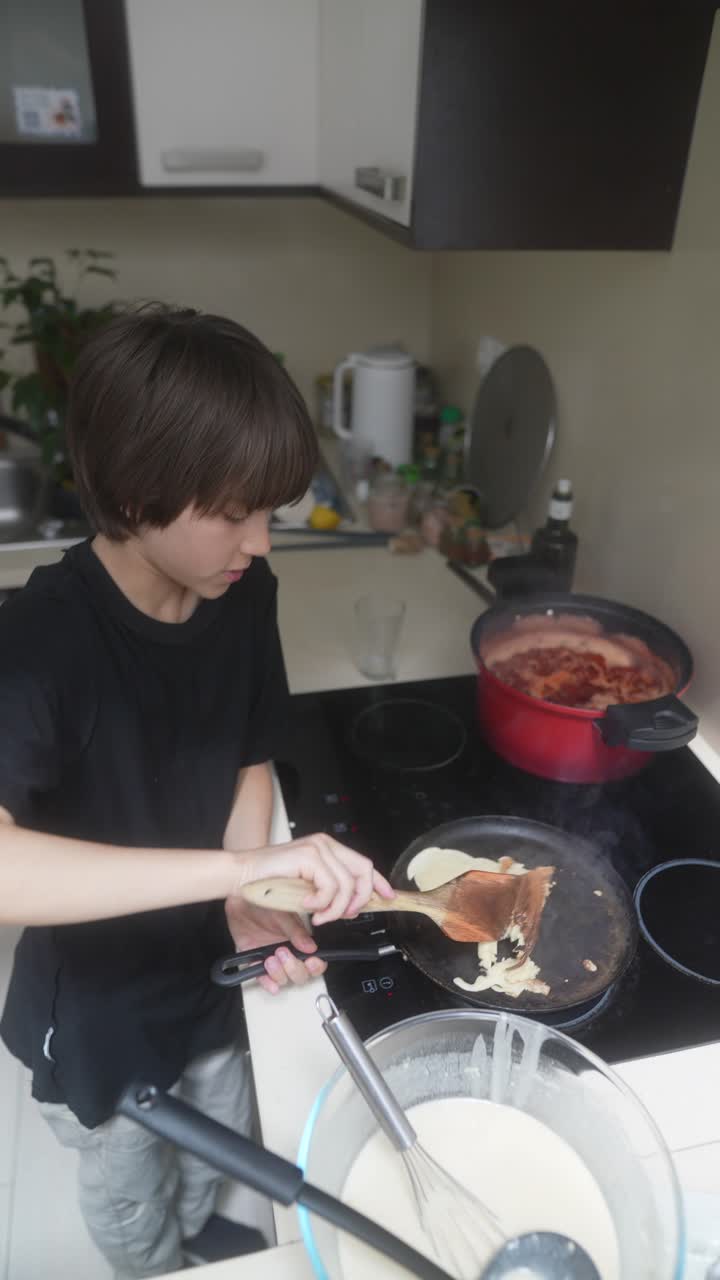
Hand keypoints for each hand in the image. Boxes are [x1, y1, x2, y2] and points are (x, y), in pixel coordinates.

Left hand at [224, 898, 326, 995]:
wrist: (239, 900)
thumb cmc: (263, 902)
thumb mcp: (283, 914)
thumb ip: (296, 932)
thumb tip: (311, 948)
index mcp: (299, 941)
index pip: (314, 961)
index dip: (315, 966)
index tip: (311, 961)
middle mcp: (288, 952)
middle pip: (300, 975)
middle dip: (294, 969)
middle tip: (283, 953)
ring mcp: (272, 959)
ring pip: (284, 979)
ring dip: (279, 974)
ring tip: (270, 960)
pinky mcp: (255, 962)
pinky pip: (263, 979)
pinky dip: (267, 983)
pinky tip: (269, 982)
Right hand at [232, 832, 393, 926]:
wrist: (242, 875)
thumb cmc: (269, 882)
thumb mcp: (307, 888)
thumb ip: (329, 891)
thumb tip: (352, 905)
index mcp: (327, 848)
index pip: (364, 863)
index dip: (379, 882)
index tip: (388, 897)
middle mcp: (325, 844)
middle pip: (363, 871)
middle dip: (360, 899)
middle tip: (345, 915)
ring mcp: (318, 848)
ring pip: (347, 885)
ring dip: (335, 908)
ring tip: (319, 916)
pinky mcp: (309, 856)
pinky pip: (330, 888)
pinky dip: (321, 903)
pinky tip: (307, 905)